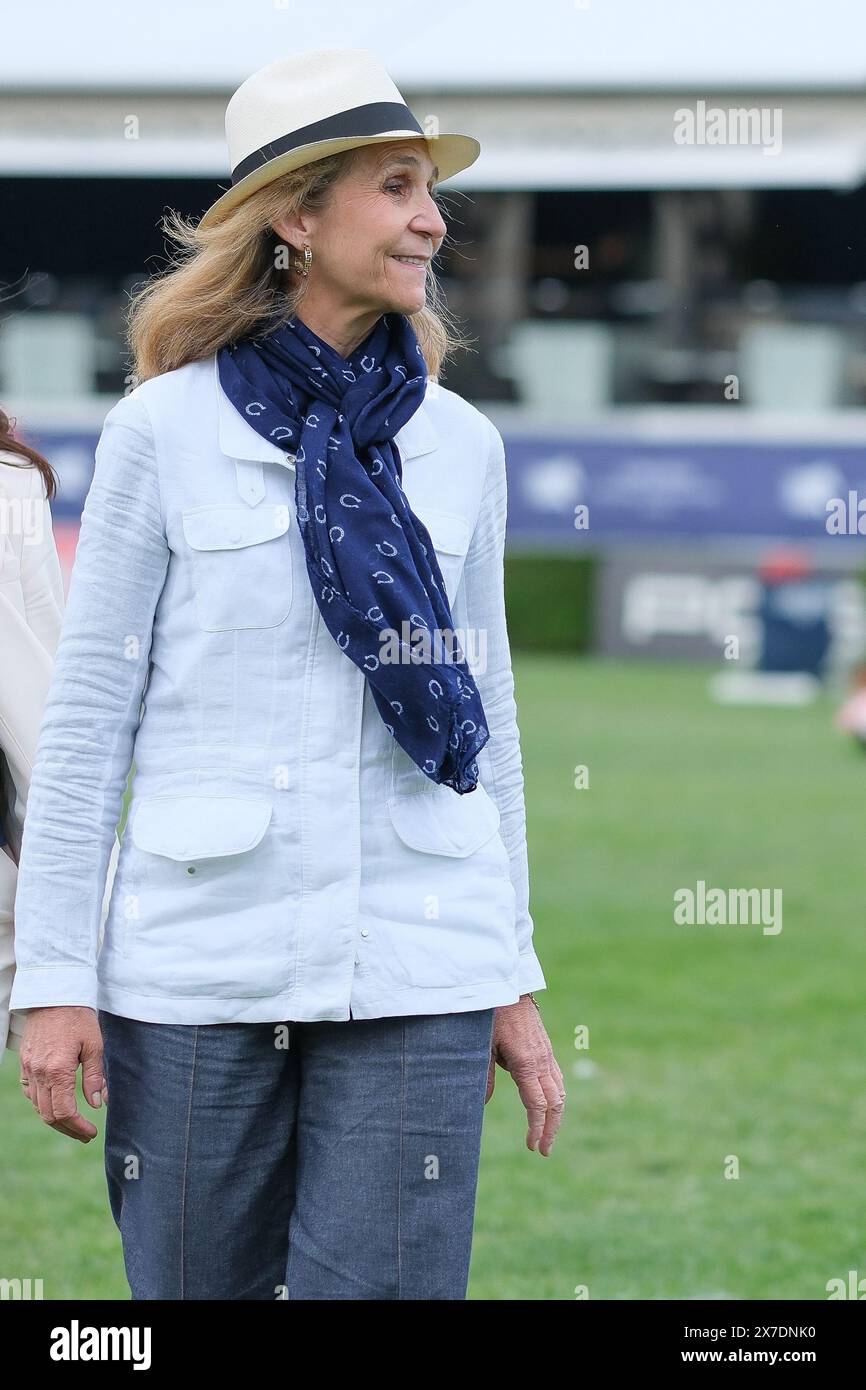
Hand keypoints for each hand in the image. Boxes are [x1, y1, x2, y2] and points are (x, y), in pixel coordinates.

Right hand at [18, 1006, 107, 1142]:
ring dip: (54, 1119)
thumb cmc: (78, 1017)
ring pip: (37, 1107)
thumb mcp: (94, 1045)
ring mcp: (28, 1069)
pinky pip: (29, 1092)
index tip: (91, 1133)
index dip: (78, 1127)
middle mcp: (39, 1073)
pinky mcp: (24, 1063)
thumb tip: (97, 1103)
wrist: (53, 995)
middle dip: (68, 1129)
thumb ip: (95, 1076)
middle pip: (49, 1115)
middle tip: (85, 1134)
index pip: (65, 1111)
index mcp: (58, 1070)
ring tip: (73, 1123)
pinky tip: (55, 1103)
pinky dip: (41, 1104)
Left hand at [486, 994, 564, 1155]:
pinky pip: (556, 1077)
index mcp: (527, 1063)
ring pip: (560, 1090)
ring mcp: (547, 1053)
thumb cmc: (491, 1014)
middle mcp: (542, 1060)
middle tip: (543, 1150)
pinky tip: (549, 1104)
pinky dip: (556, 1096)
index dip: (537, 1128)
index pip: (538, 1104)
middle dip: (551, 1128)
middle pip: (555, 1102)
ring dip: (556, 1114)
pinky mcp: (545, 1047)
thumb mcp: (481, 1045)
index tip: (532, 1147)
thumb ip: (483, 1075)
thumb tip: (481, 1104)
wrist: (508, 985)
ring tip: (548, 1133)